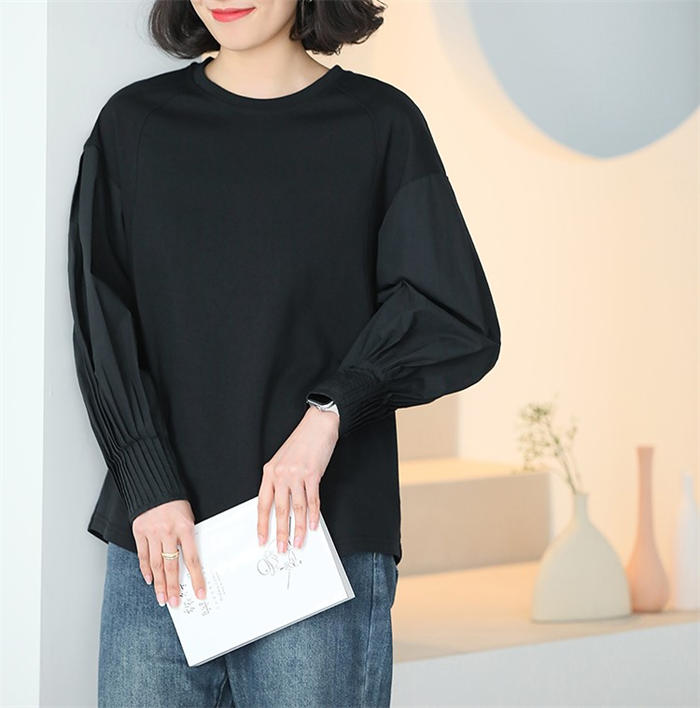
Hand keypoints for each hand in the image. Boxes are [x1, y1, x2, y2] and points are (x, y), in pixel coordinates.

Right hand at [132, 499, 206, 607]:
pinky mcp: (139, 531)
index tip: (200, 593)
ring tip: (162, 598)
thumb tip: (191, 563)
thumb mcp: (189, 517)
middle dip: (174, 587)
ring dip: (159, 584)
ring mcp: (152, 533)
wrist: (154, 485)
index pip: (192, 559)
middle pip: (171, 566)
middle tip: (175, 603)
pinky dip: (145, 569)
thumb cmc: (176, 503)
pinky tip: (149, 580)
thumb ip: (188, 538)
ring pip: (156, 564)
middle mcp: (168, 532)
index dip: (196, 578)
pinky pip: (143, 555)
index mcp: (185, 528)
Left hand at [257, 406, 339, 552]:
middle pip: (279, 509)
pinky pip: (312, 500)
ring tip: (298, 542)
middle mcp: (280, 474)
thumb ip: (280, 481)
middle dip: (280, 532)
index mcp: (270, 471)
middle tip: (281, 548)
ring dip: (297, 528)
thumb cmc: (302, 442)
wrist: (317, 425)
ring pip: (296, 508)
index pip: (263, 503)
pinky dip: (313, 515)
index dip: (262, 524)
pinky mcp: (312, 474)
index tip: (262, 539)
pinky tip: (312, 525)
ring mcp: (296, 474)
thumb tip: (282, 507)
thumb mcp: (283, 460)